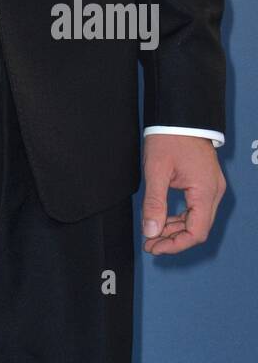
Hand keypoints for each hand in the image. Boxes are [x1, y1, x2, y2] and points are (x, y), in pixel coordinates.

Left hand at [141, 133, 226, 254]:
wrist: (180, 115)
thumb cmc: (170, 137)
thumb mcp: (157, 170)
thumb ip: (154, 203)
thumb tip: (150, 231)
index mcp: (205, 191)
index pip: (196, 232)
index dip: (175, 244)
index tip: (155, 247)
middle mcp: (214, 192)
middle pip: (198, 229)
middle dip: (173, 240)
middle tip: (150, 244)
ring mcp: (211, 187)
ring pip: (197, 219)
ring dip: (176, 229)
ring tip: (153, 234)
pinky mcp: (205, 183)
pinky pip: (195, 208)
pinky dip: (180, 217)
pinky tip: (164, 219)